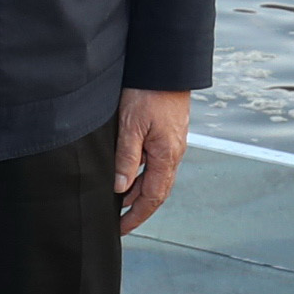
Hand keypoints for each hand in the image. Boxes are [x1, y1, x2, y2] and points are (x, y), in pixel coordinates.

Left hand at [113, 88, 192, 232]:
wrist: (166, 65)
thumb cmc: (148, 92)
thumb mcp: (131, 126)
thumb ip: (126, 159)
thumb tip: (121, 188)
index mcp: (166, 156)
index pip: (152, 197)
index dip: (137, 215)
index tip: (121, 228)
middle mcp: (174, 153)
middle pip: (157, 190)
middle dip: (138, 207)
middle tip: (119, 220)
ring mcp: (173, 142)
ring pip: (157, 176)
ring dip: (140, 190)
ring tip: (120, 199)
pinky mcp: (169, 132)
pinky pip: (157, 161)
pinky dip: (143, 173)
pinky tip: (131, 172)